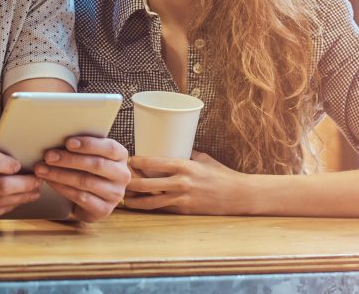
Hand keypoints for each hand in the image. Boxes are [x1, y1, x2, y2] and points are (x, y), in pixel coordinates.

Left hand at [34, 136, 129, 221]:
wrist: (93, 199)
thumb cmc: (88, 170)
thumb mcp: (89, 155)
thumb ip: (81, 146)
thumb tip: (56, 136)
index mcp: (120, 156)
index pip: (109, 147)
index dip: (89, 144)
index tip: (68, 142)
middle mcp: (122, 175)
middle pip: (96, 165)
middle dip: (69, 159)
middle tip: (48, 156)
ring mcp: (115, 194)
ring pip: (85, 182)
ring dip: (60, 174)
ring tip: (42, 169)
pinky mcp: (105, 210)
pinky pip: (81, 197)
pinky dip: (62, 188)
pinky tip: (50, 182)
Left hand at [125, 151, 251, 214]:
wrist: (237, 195)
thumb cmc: (220, 174)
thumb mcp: (202, 159)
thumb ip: (186, 154)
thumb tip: (170, 147)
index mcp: (184, 166)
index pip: (153, 163)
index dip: (137, 162)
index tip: (129, 160)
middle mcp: (180, 182)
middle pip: (147, 184)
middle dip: (131, 182)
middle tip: (120, 178)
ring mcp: (182, 198)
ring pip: (151, 201)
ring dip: (135, 199)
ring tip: (123, 197)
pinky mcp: (184, 211)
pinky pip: (163, 208)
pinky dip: (150, 207)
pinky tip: (140, 205)